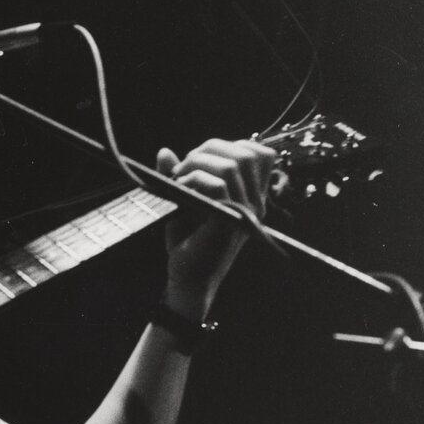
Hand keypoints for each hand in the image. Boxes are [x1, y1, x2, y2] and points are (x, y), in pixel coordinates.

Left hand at [156, 139, 276, 317]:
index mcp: (250, 195)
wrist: (187, 277)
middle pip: (244, 153)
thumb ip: (178, 174)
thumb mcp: (183, 200)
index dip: (228, 146)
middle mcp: (254, 203)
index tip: (198, 159)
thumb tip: (164, 152)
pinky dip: (194, 180)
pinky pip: (218, 186)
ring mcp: (244, 212)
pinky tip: (180, 190)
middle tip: (182, 169)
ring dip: (196, 164)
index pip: (259, 153)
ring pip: (231, 166)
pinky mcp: (228, 222)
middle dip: (207, 150)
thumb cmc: (187, 240)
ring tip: (178, 179)